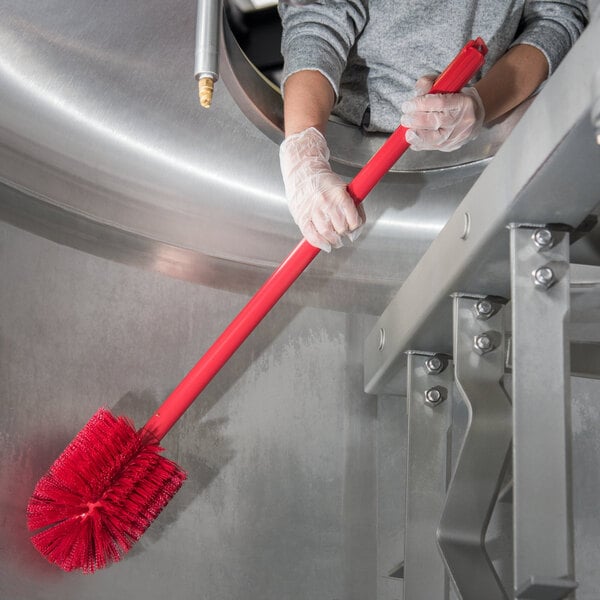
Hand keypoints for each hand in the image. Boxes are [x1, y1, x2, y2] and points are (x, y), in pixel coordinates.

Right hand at [279, 127, 364, 251]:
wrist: (303, 170)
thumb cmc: (324, 181)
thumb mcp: (344, 189)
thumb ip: (353, 207)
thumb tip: (354, 231)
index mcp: (340, 195)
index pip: (353, 221)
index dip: (354, 227)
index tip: (352, 227)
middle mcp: (326, 203)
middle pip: (341, 229)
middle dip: (343, 233)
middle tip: (341, 233)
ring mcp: (313, 210)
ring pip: (327, 234)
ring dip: (333, 241)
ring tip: (334, 240)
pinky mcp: (302, 216)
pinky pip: (311, 235)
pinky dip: (319, 243)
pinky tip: (325, 245)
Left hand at [400, 76, 484, 151]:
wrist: (475, 115)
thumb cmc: (458, 98)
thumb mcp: (447, 85)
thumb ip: (430, 84)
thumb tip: (418, 91)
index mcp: (464, 102)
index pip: (440, 102)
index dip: (420, 104)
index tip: (408, 105)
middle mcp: (463, 121)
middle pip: (435, 122)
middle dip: (415, 120)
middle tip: (405, 118)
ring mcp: (458, 136)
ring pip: (433, 139)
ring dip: (415, 135)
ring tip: (407, 130)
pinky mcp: (451, 147)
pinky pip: (431, 147)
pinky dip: (418, 143)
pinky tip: (413, 138)